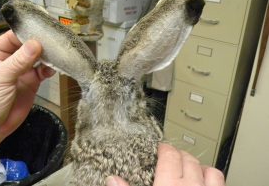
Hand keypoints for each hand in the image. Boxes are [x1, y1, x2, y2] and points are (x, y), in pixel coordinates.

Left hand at [0, 30, 54, 177]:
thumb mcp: (0, 77)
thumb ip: (18, 61)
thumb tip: (36, 43)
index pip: (12, 37)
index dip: (26, 31)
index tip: (42, 28)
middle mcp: (11, 60)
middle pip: (27, 46)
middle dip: (40, 42)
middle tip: (55, 39)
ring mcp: (22, 71)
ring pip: (38, 58)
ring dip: (47, 55)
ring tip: (57, 53)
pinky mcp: (32, 82)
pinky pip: (43, 71)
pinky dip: (50, 69)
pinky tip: (54, 68)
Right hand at [106, 143, 224, 185]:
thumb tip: (113, 180)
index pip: (169, 157)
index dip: (165, 149)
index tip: (161, 148)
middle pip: (187, 160)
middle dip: (179, 154)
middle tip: (171, 156)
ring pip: (207, 170)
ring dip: (198, 165)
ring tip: (189, 165)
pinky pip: (218, 183)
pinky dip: (211, 177)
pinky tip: (204, 180)